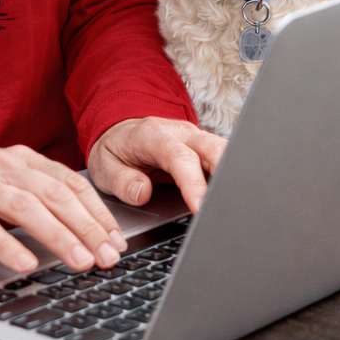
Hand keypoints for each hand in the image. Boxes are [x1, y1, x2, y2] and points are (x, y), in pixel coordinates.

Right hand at [0, 146, 128, 273]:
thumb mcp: (2, 183)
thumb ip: (36, 194)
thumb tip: (85, 223)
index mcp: (18, 158)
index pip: (68, 181)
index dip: (96, 210)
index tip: (116, 238)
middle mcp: (0, 166)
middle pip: (53, 193)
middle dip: (86, 226)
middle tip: (107, 256)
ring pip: (25, 207)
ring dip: (57, 236)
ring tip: (80, 262)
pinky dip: (7, 245)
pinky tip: (26, 263)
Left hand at [87, 117, 226, 213]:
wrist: (119, 132)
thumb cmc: (115, 150)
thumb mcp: (103, 166)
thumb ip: (120, 180)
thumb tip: (142, 192)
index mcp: (152, 135)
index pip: (179, 157)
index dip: (192, 183)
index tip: (199, 207)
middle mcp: (179, 133)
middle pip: (212, 148)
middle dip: (226, 174)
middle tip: (229, 207)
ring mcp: (194, 139)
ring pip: (224, 151)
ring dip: (233, 175)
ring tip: (235, 206)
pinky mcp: (203, 148)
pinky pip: (223, 159)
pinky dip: (231, 177)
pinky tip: (232, 198)